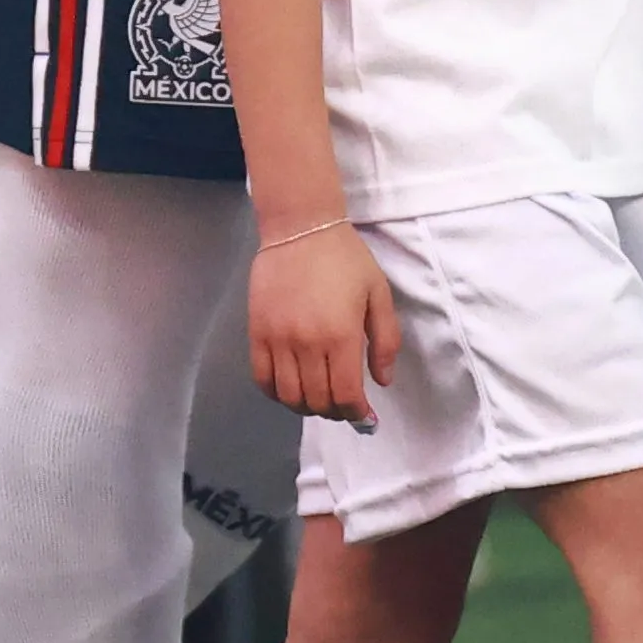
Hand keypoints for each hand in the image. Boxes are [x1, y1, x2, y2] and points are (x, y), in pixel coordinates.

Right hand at [247, 216, 398, 423]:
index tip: (364, 415)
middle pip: (318, 401)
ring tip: (318, 398)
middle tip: (343, 404)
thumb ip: (385, 340)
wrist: (300, 227)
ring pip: (289, 396)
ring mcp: (278, 339)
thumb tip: (381, 381)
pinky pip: (262, 378)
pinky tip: (290, 388)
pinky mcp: (256, 332)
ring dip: (306, 406)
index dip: (356, 413)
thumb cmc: (345, 258)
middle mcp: (307, 344)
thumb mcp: (379, 294)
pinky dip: (276, 393)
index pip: (346, 395)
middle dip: (335, 411)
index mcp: (341, 336)